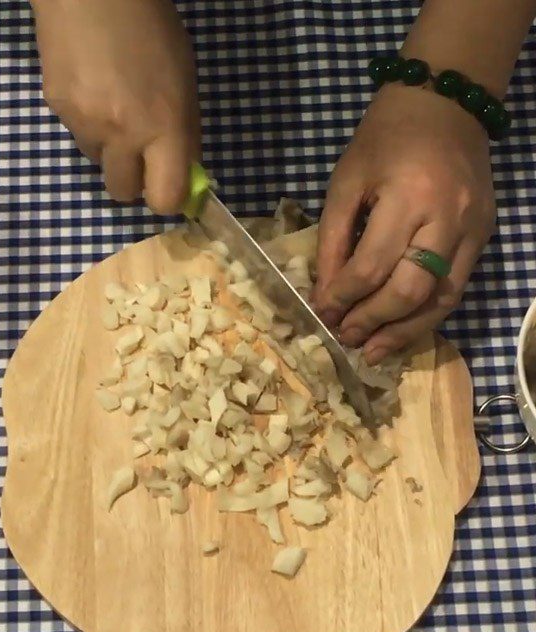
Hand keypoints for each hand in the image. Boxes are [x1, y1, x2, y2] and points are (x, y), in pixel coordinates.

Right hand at [32, 0, 199, 214]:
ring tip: (112, 104)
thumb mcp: (184, 80)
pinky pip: (77, 134)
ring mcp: (85, 124)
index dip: (166, 200)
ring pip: (98, 162)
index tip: (167, 188)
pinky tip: (91, 87)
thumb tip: (183, 175)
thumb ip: (183, 133)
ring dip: (109, 147)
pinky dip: (87, 121)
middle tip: (138, 154)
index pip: (164, 199)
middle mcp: (123, 134)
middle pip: (123, 193)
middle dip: (132, 181)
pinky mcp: (57, 110)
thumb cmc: (151, 27)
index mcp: (163, 126)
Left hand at [313, 84, 495, 363]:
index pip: (371, 266)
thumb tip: (324, 294)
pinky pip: (456, 289)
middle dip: (372, 321)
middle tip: (344, 339)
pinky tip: (402, 332)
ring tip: (373, 353)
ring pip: (441, 299)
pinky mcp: (485, 236)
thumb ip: (333, 241)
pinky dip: (427, 315)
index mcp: (409, 197)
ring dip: (404, 332)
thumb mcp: (345, 184)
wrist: (445, 103)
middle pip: (409, 290)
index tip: (321, 314)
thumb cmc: (384, 140)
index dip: (342, 298)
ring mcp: (474, 230)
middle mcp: (447, 218)